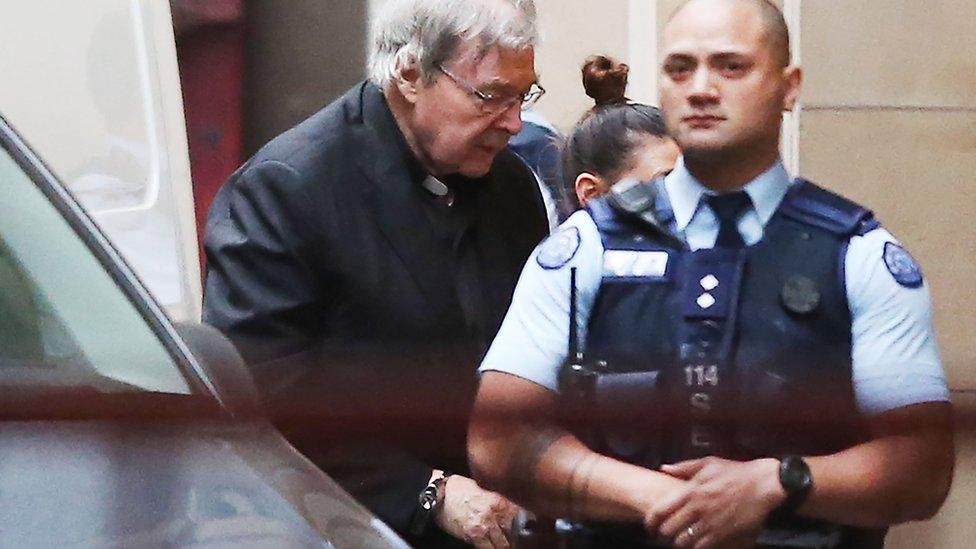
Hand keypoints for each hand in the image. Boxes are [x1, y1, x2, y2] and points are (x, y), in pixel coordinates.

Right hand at [435, 474, 520, 547]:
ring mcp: (486, 525)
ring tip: (508, 546)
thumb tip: (513, 507)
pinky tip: (494, 547)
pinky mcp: (475, 536)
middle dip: (517, 537)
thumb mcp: (484, 487)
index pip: (522, 514)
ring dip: (507, 545)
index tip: (529, 527)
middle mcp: (496, 512)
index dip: (527, 522)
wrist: (439, 494)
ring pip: (504, 543)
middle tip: (518, 541)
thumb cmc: (459, 489)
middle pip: (515, 532)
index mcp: (500, 498)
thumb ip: (499, 498)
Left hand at [644, 457, 784, 547]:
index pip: (659, 511)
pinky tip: (697, 543)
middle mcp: (697, 508)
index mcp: (690, 491)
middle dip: (664, 534)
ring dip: (679, 542)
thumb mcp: (708, 463)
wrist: (763, 485)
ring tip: (680, 540)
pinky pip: (701, 547)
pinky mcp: (723, 534)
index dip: (650, 522)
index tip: (650, 526)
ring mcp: (710, 523)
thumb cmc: (736, 472)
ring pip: (682, 542)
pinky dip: (696, 548)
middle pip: (668, 529)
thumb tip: (664, 468)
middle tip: (665, 535)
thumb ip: (683, 467)